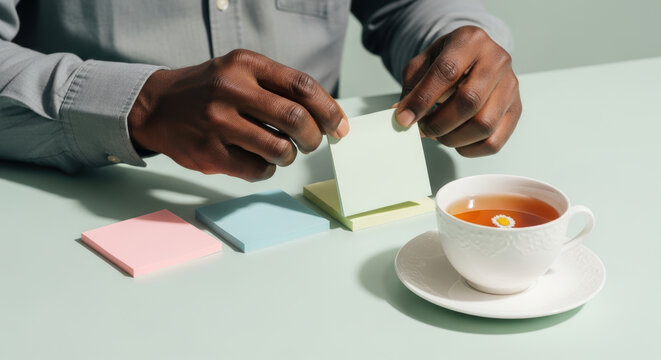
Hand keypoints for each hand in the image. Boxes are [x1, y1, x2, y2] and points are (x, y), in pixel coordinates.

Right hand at [128, 49, 348, 180]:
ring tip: (283, 153)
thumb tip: (325, 116)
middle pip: (296, 118)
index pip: (302, 85)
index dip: (328, 109)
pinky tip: (259, 161)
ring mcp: (217, 122)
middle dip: (314, 137)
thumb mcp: (240, 71)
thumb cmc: (209, 90)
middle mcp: (231, 89)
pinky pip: (256, 169)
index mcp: (245, 65)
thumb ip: (278, 87)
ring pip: (278, 148)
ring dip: (289, 156)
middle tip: (312, 144)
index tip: (339, 126)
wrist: (156, 106)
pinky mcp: (208, 152)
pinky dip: (267, 170)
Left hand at [396, 26, 521, 156]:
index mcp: (470, 41)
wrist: (474, 58)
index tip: (404, 119)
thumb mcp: (423, 64)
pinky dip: (470, 149)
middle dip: (439, 123)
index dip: (423, 100)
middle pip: (469, 101)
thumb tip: (403, 117)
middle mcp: (497, 60)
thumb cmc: (446, 61)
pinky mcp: (516, 109)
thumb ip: (412, 89)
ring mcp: (511, 86)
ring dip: (453, 138)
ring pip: (484, 125)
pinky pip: (494, 141)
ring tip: (438, 134)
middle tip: (423, 128)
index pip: (446, 72)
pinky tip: (456, 140)